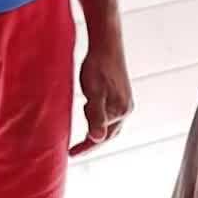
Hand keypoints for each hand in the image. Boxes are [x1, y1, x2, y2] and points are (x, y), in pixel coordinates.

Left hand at [69, 26, 132, 155]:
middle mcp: (125, 108)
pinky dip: (96, 116)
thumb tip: (97, 139)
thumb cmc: (98, 66)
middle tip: (75, 148)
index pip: (103, 138)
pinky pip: (107, 113)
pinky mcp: (118, 93)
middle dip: (92, 141)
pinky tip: (87, 108)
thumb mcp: (94, 92)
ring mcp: (123, 101)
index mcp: (120, 111)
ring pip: (107, 123)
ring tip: (79, 126)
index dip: (87, 147)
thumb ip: (95, 116)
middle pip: (108, 133)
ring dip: (94, 127)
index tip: (72, 154)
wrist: (106, 43)